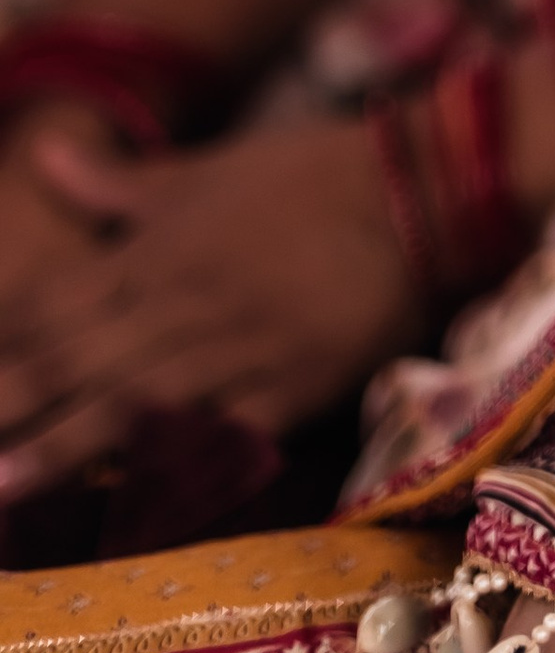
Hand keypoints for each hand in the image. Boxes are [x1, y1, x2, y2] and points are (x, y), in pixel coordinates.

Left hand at [0, 113, 426, 496]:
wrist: (415, 189)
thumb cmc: (306, 175)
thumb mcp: (207, 169)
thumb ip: (118, 181)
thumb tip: (38, 152)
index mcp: (159, 249)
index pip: (57, 304)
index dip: (6, 342)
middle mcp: (183, 302)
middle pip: (77, 360)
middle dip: (13, 403)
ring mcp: (235, 349)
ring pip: (132, 403)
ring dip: (64, 444)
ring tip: (5, 484)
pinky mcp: (288, 389)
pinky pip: (221, 439)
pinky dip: (176, 468)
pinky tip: (133, 501)